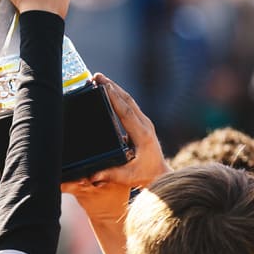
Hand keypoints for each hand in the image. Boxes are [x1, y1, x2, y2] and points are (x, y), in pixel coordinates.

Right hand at [63, 74, 169, 220]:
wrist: (160, 174)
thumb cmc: (144, 175)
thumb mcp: (128, 177)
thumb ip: (111, 175)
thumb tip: (93, 175)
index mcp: (142, 135)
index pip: (127, 113)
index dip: (115, 99)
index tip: (104, 87)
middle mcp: (145, 125)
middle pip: (127, 101)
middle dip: (112, 87)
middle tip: (97, 76)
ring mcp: (145, 122)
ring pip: (129, 100)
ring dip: (115, 88)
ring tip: (100, 78)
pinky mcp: (142, 123)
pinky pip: (130, 105)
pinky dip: (119, 95)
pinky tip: (108, 89)